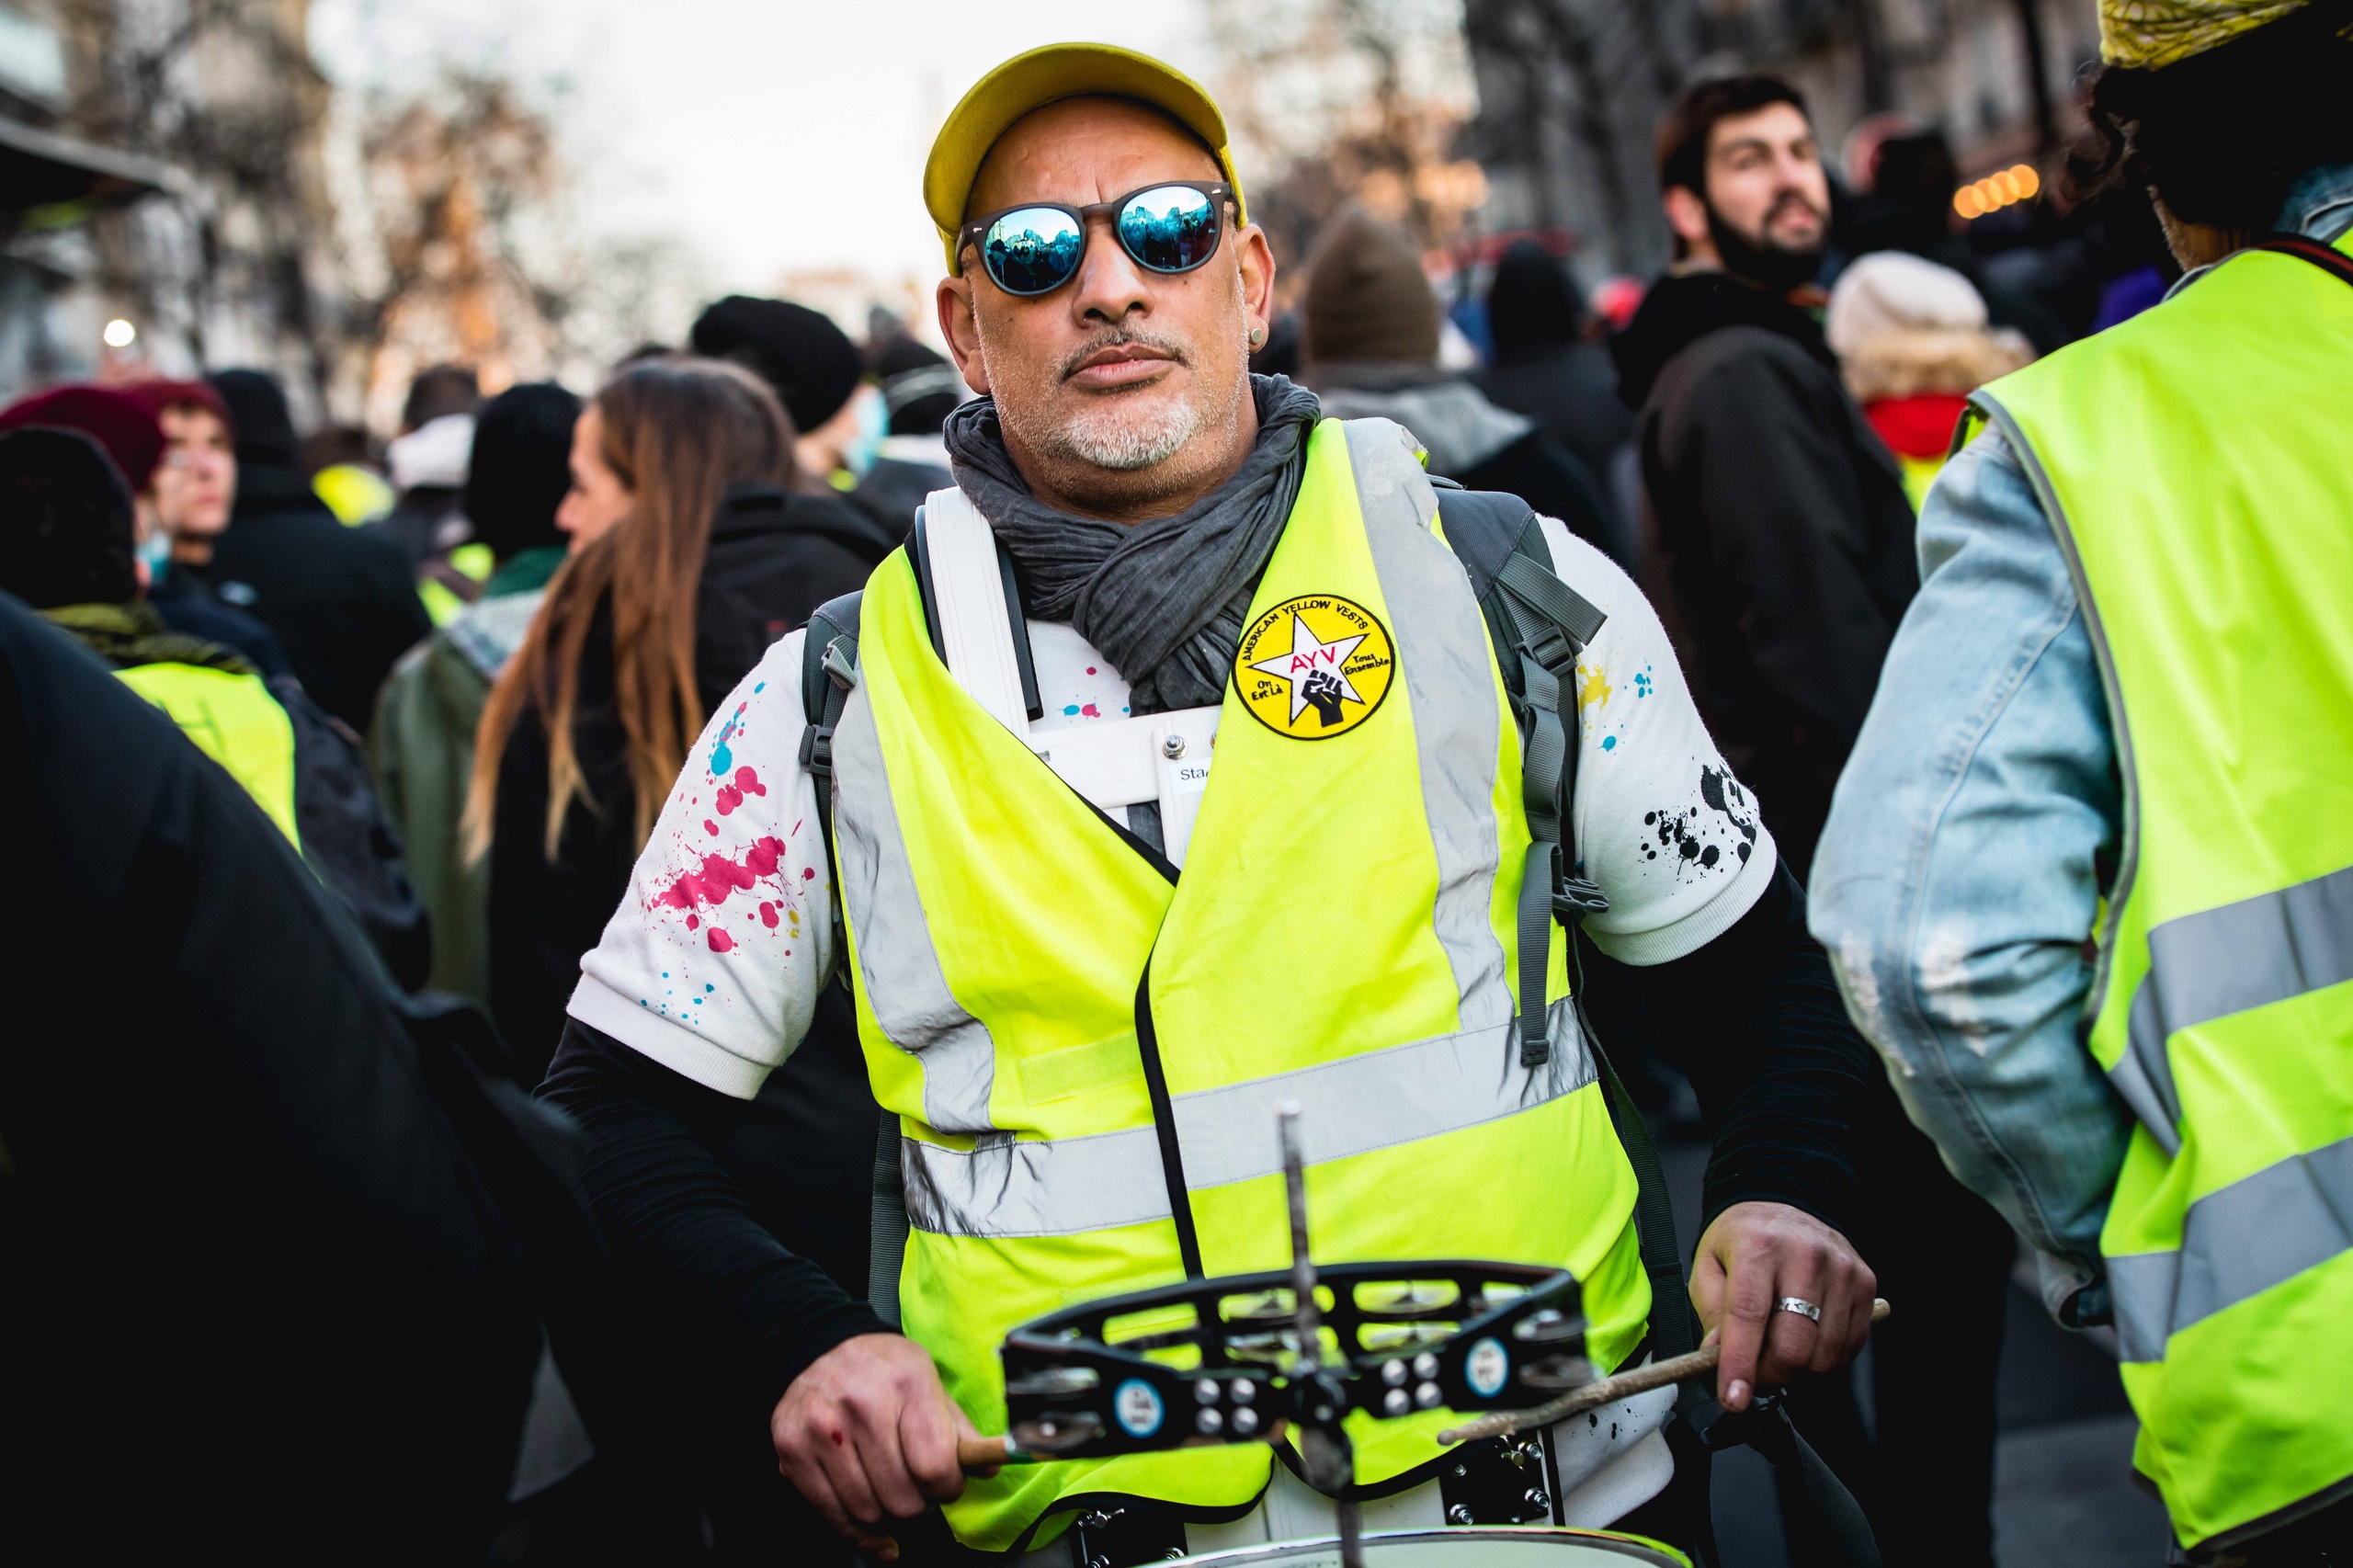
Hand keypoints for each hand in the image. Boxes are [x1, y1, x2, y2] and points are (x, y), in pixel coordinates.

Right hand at [772, 1332, 982, 1558]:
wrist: (820, 1345)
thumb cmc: (884, 1370)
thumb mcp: (929, 1381)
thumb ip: (960, 1429)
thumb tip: (989, 1467)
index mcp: (906, 1383)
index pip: (935, 1466)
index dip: (948, 1488)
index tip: (947, 1485)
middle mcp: (861, 1403)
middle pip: (902, 1497)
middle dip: (920, 1506)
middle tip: (919, 1493)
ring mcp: (821, 1428)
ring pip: (867, 1512)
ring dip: (889, 1519)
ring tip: (893, 1498)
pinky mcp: (792, 1449)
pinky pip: (832, 1514)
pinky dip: (859, 1535)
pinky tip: (875, 1534)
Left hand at [1689, 1200, 1874, 1412]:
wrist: (1786, 1203)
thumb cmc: (1745, 1238)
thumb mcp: (1709, 1264)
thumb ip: (1710, 1312)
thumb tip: (1718, 1356)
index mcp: (1758, 1246)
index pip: (1748, 1316)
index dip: (1740, 1365)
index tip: (1734, 1399)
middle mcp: (1804, 1255)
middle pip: (1793, 1345)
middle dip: (1769, 1375)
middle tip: (1753, 1375)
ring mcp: (1841, 1270)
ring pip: (1824, 1355)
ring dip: (1797, 1370)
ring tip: (1778, 1351)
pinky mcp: (1864, 1284)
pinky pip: (1849, 1347)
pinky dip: (1825, 1359)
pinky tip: (1806, 1341)